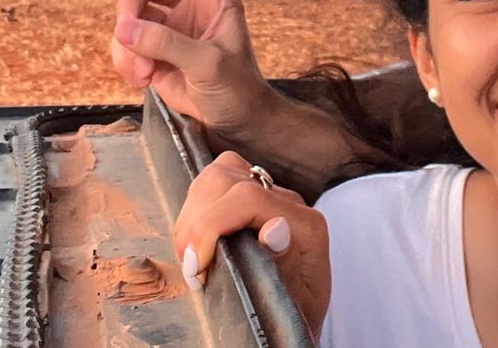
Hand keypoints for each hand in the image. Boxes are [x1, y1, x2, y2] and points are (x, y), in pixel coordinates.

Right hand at [111, 0, 278, 136]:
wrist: (234, 121)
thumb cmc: (238, 88)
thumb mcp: (210, 65)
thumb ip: (169, 45)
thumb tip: (126, 30)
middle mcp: (188, 2)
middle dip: (129, 9)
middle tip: (129, 39)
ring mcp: (168, 25)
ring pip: (127, 15)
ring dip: (126, 45)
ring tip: (144, 74)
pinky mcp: (152, 49)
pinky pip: (122, 43)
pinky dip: (123, 60)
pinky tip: (141, 79)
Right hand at [173, 152, 330, 337]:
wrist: (299, 321)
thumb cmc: (295, 319)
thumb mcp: (294, 306)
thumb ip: (286, 268)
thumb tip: (275, 228)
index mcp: (306, 227)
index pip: (249, 198)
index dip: (210, 225)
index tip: (194, 266)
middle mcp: (288, 204)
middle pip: (227, 178)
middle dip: (196, 220)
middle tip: (191, 268)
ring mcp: (267, 197)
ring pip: (217, 176)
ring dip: (192, 215)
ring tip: (191, 258)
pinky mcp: (248, 201)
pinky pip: (215, 186)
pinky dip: (195, 211)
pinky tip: (195, 245)